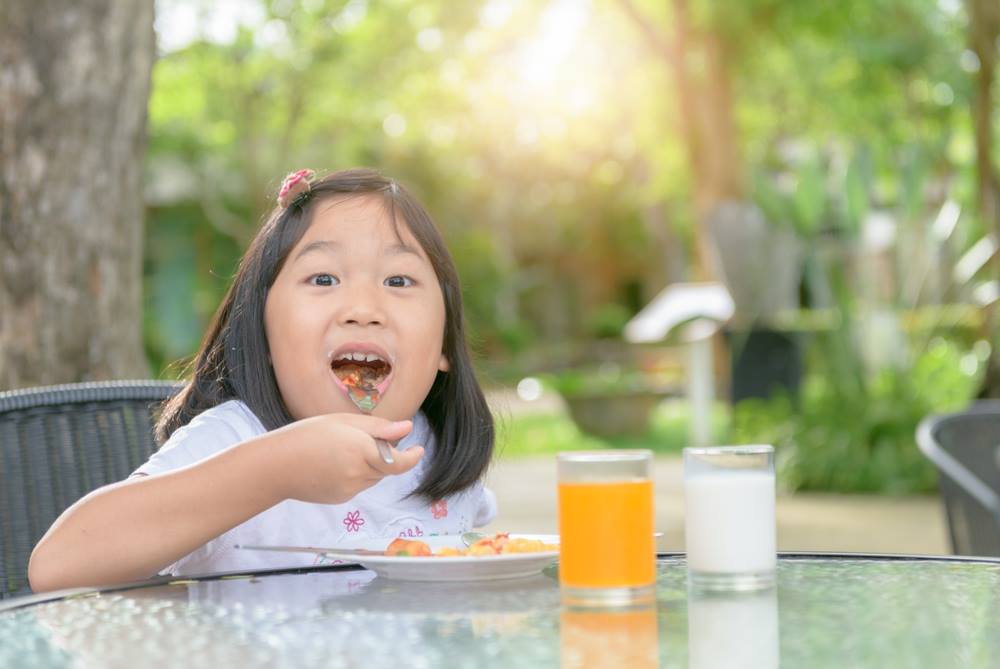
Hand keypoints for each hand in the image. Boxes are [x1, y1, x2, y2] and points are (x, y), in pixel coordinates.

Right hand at [269, 414, 423, 504]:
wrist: (276, 466)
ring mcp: (350, 489)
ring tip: (341, 450)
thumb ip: (379, 428)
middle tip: (363, 438)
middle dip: (383, 455)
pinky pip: (358, 485)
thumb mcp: (343, 421)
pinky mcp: (341, 498)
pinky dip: (355, 474)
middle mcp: (359, 474)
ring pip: (372, 477)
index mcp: (361, 450)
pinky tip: (333, 464)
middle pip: (385, 468)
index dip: (411, 457)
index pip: (398, 462)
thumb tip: (407, 428)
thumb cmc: (307, 435)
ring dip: (369, 465)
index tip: (418, 449)